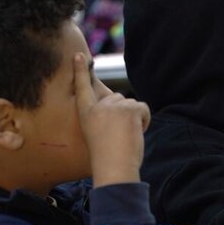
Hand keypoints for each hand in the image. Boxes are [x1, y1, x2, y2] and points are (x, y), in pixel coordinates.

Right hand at [74, 53, 149, 186]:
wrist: (114, 169)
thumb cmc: (106, 159)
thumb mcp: (97, 134)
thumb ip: (104, 118)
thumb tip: (120, 105)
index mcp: (86, 113)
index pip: (83, 87)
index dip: (81, 71)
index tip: (79, 56)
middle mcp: (99, 107)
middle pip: (117, 99)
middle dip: (123, 113)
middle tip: (119, 135)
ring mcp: (114, 107)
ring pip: (131, 105)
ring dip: (134, 119)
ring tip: (126, 137)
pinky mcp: (129, 109)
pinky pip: (143, 108)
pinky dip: (144, 120)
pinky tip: (136, 133)